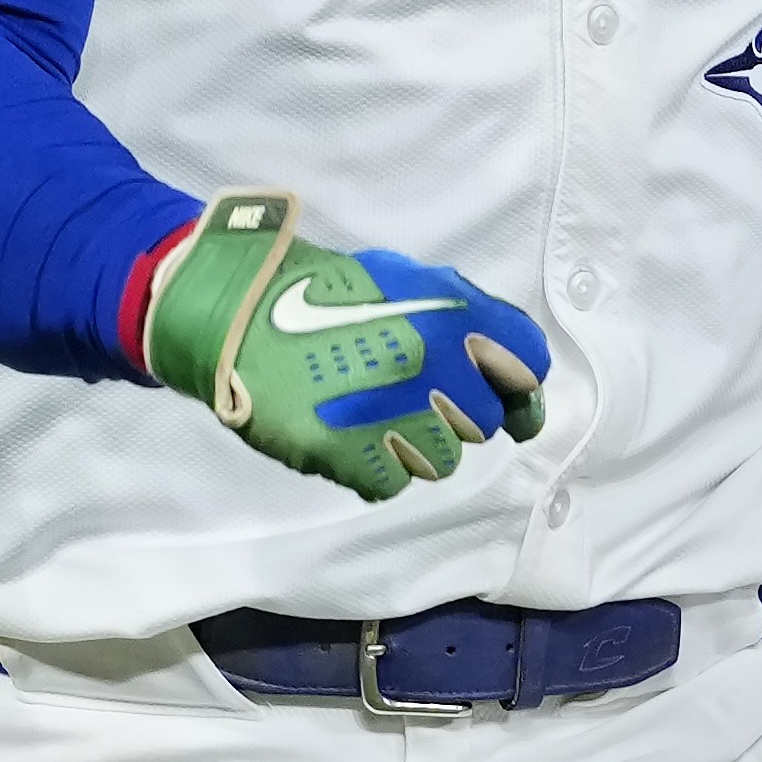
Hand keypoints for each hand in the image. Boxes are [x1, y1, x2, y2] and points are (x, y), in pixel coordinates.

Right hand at [128, 193, 547, 494]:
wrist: (234, 312)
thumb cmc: (322, 295)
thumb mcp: (405, 280)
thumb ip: (467, 320)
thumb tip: (519, 374)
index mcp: (446, 314)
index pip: (526, 367)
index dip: (520, 393)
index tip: (511, 407)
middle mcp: (427, 363)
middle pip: (480, 424)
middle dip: (453, 417)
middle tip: (408, 398)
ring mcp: (386, 411)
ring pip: (439, 461)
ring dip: (412, 446)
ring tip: (370, 414)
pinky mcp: (345, 452)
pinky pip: (389, 481)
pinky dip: (372, 467)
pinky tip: (344, 434)